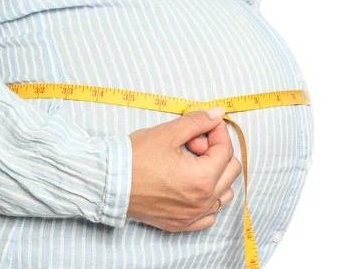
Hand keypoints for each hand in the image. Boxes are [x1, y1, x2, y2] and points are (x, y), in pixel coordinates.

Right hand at [127, 106, 241, 231]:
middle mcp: (202, 202)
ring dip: (215, 174)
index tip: (203, 125)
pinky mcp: (181, 224)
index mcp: (203, 179)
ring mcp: (192, 216)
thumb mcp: (169, 132)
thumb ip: (198, 121)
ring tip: (190, 164)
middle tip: (192, 144)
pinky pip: (209, 214)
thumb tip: (219, 114)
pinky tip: (190, 185)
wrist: (109, 182)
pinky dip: (207, 198)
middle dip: (216, 152)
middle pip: (230, 170)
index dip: (216, 131)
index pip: (226, 149)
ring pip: (224, 193)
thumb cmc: (136, 158)